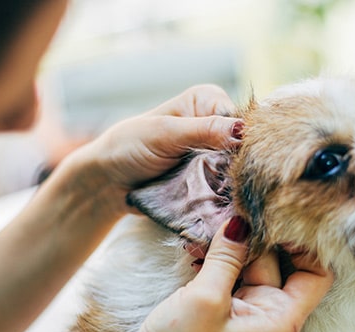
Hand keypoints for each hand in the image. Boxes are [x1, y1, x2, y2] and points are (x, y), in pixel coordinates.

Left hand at [84, 84, 242, 190]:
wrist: (108, 183)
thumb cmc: (128, 147)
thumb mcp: (165, 134)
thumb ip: (203, 130)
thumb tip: (242, 130)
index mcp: (208, 101)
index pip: (243, 119)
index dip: (246, 141)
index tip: (241, 162)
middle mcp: (216, 125)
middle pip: (245, 148)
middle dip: (241, 167)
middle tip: (232, 185)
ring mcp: (215, 156)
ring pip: (239, 172)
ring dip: (234, 186)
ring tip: (227, 198)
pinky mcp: (210, 181)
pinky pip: (228, 190)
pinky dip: (226, 198)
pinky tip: (226, 207)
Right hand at [120, 216, 332, 331]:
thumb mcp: (206, 298)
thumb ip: (227, 256)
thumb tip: (242, 220)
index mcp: (281, 320)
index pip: (317, 274)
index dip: (305, 245)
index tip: (278, 218)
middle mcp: (270, 315)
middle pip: (280, 263)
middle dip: (257, 237)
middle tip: (234, 210)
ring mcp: (246, 312)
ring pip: (251, 265)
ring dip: (231, 247)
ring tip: (208, 227)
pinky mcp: (224, 309)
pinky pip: (230, 274)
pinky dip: (217, 259)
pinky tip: (195, 247)